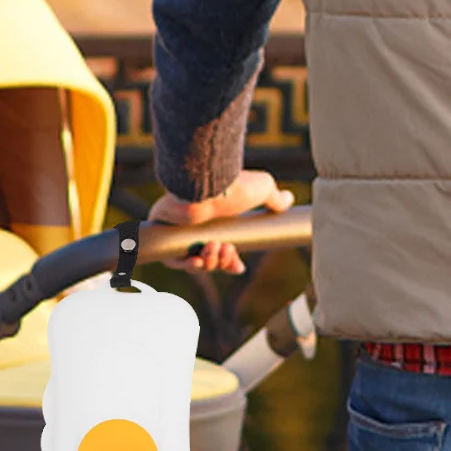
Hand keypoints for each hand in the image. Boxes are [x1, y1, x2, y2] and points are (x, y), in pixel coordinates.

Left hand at [147, 170, 294, 274]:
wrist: (207, 183)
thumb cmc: (232, 185)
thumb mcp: (262, 190)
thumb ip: (274, 198)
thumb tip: (288, 199)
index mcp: (217, 220)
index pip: (221, 250)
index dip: (230, 264)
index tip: (238, 267)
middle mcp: (197, 225)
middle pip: (208, 259)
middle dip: (220, 262)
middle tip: (226, 248)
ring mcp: (179, 229)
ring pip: (191, 261)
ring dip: (207, 262)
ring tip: (214, 246)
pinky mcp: (162, 231)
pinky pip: (171, 259)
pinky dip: (185, 264)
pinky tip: (196, 262)